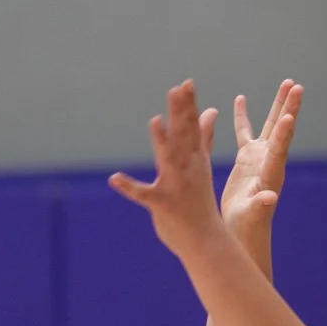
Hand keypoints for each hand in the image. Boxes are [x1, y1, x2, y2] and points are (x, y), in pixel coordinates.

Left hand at [108, 80, 222, 257]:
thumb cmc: (200, 203)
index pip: (192, 128)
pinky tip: (115, 179)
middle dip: (181, 113)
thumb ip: (204, 137)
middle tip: (177, 90)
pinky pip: (144, 195)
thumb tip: (211, 111)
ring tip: (155, 121)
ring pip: (169, 160)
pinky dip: (130, 187)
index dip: (189, 106)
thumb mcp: (201, 165)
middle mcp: (188, 169)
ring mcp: (176, 186)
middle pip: (183, 136)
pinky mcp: (163, 205)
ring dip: (162, 142)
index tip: (186, 84)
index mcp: (195, 160)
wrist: (207, 242)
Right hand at [221, 80, 303, 235]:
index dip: (284, 132)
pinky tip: (240, 99)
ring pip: (269, 125)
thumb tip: (270, 198)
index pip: (279, 149)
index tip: (290, 114)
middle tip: (297, 85)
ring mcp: (259, 158)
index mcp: (271, 173)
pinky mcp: (247, 159)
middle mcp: (270, 161)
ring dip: (278, 105)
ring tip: (286, 83)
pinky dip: (242, 116)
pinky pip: (245, 132)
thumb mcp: (253, 215)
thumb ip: (261, 204)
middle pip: (281, 129)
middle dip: (288, 107)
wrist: (243, 231)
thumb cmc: (248, 226)